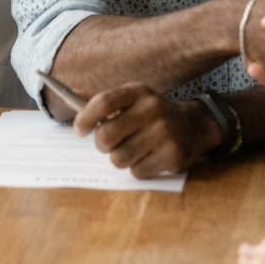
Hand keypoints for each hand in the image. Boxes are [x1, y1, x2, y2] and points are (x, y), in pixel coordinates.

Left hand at [73, 82, 217, 177]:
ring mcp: (163, 132)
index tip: (79, 130)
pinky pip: (137, 172)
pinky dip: (138, 168)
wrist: (194, 125)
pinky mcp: (172, 155)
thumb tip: (70, 93)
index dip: (85, 118)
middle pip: (106, 136)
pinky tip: (149, 156)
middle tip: (109, 143)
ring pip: (119, 158)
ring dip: (120, 158)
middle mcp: (152, 109)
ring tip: (133, 149)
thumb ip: (102, 100)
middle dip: (102, 145)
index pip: (103, 102)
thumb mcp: (132, 100)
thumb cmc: (152, 114)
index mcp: (138, 92)